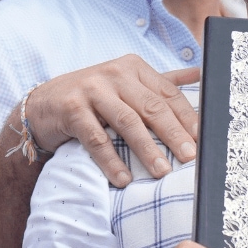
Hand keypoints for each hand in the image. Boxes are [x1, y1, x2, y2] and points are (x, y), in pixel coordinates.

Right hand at [25, 54, 200, 186]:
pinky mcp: (71, 108)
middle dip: (174, 134)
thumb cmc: (94, 97)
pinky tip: (123, 179)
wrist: (43, 104)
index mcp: (133, 68)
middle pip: (151, 107)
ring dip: (147, 149)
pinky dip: (111, 160)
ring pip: (127, 122)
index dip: (187, 116)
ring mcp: (91, 89)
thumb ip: (161, 81)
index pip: (167, 93)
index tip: (204, 138)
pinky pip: (96, 138)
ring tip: (162, 171)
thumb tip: (202, 74)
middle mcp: (114, 74)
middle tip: (191, 157)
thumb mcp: (126, 84)